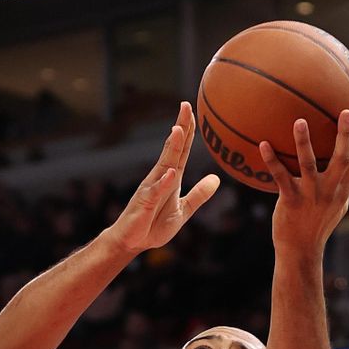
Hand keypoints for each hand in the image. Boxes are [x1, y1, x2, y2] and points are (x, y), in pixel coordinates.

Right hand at [105, 102, 219, 254]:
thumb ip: (199, 194)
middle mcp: (160, 177)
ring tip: (178, 130)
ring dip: (171, 147)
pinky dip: (164, 182)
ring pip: (164, 165)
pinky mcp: (145, 203)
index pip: (181, 150)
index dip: (188, 131)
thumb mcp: (183, 209)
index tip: (192, 111)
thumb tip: (216, 179)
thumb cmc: (154, 225)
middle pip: (172, 149)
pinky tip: (171, 173)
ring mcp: (152, 188)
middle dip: (179, 128)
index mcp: (171, 178)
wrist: (131, 241)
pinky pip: (156, 191)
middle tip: (185, 106)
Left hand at [259, 111, 348, 258]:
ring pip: (308, 164)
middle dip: (346, 134)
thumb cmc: (316, 224)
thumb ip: (340, 186)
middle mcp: (331, 191)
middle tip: (346, 111)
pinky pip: (280, 176)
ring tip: (299, 120)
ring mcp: (311, 195)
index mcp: (342, 190)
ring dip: (304, 142)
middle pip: (343, 158)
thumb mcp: (335, 206)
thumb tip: (345, 168)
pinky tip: (263, 144)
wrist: (301, 250)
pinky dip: (271, 159)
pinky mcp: (291, 200)